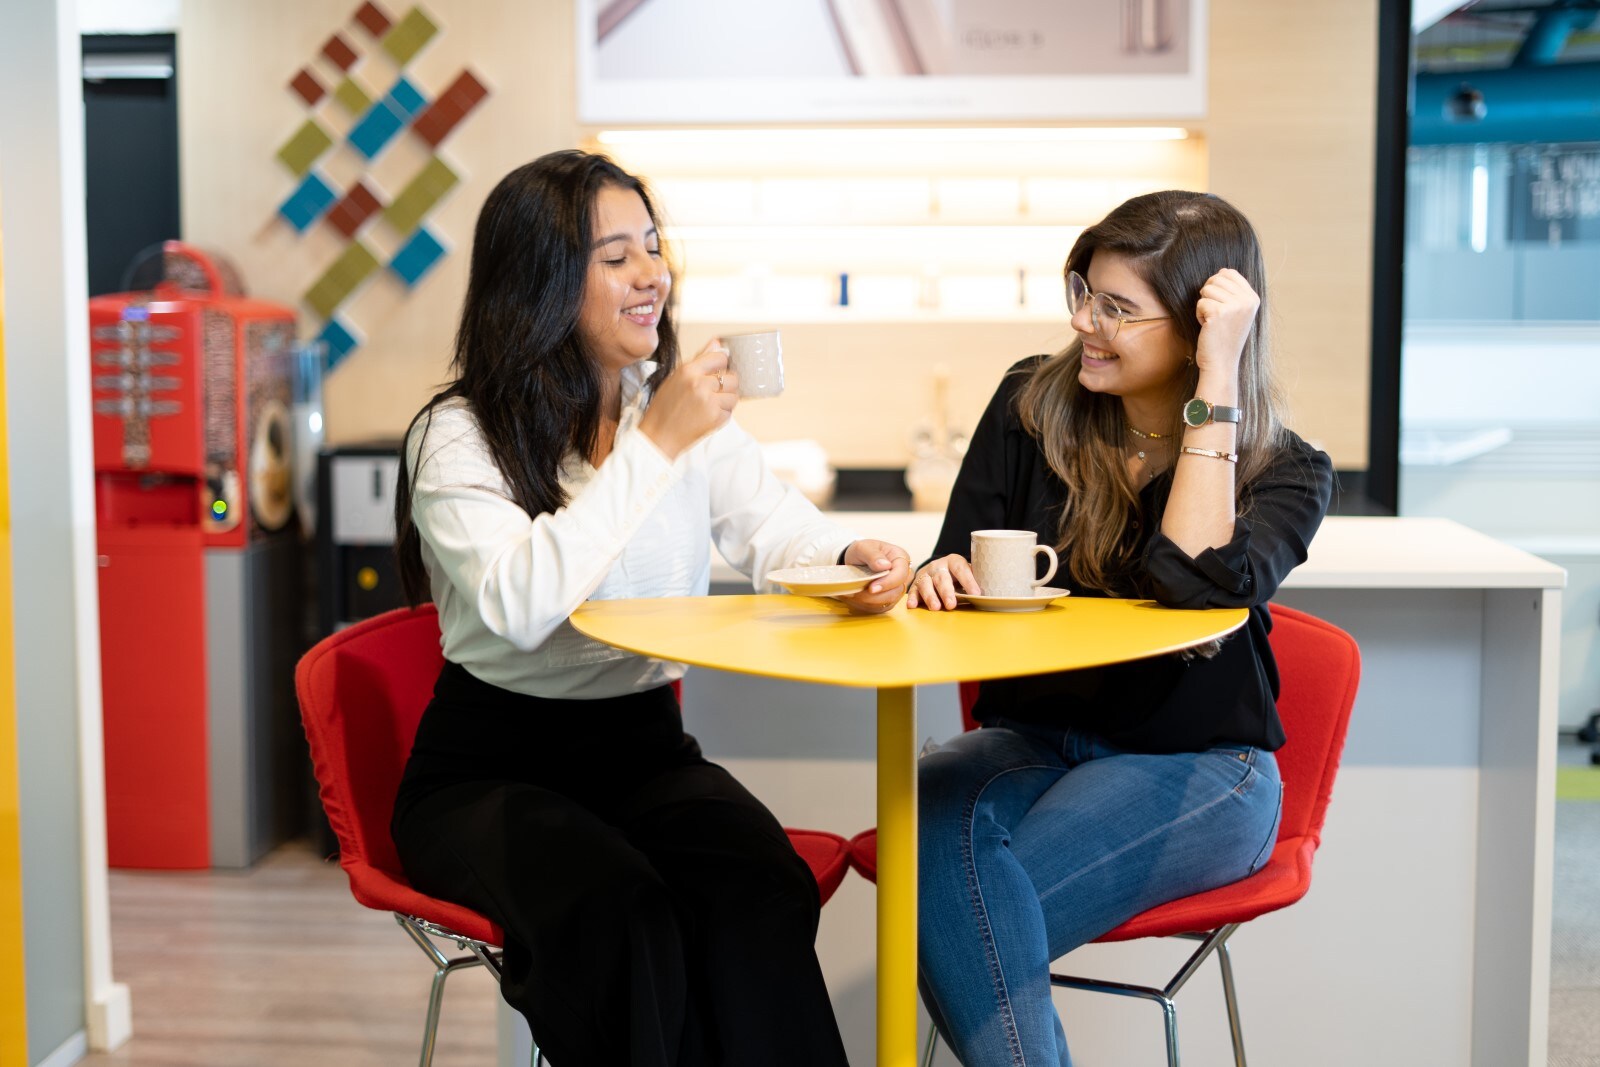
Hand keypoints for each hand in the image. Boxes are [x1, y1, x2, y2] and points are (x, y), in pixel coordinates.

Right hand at [638, 339, 738, 458]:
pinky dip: (722, 414)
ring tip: (709, 405)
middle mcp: (700, 384)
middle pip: (732, 377)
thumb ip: (699, 360)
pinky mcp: (715, 418)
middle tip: (713, 393)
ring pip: (734, 396)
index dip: (720, 366)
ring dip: (726, 401)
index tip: (716, 373)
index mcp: (688, 370)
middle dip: (726, 385)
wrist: (659, 436)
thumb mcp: (676, 378)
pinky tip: (707, 415)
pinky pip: (730, 411)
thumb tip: (717, 343)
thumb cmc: (664, 407)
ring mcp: (709, 401)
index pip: (720, 357)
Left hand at [833, 540, 913, 614]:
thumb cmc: (862, 551)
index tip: (871, 588)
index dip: (888, 583)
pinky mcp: (888, 599)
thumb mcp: (864, 547)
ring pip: (889, 602)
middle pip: (897, 591)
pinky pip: (881, 608)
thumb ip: (873, 555)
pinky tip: (856, 599)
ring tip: (854, 595)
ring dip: (870, 602)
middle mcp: (903, 575)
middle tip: (858, 594)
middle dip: (877, 596)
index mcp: (901, 559)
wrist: (855, 560)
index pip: (901, 574)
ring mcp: (896, 588)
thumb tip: (885, 565)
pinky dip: (867, 606)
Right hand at [906, 553, 979, 610]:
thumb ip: (976, 580)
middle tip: (951, 605)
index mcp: (953, 561)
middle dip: (946, 592)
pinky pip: (913, 591)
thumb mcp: (967, 573)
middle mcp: (938, 566)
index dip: (968, 581)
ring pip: (926, 584)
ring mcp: (925, 575)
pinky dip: (912, 598)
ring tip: (935, 608)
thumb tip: (991, 593)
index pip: (961, 569)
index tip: (976, 594)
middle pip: (942, 578)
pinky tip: (913, 605)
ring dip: (930, 596)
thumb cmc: (957, 576)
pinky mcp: (916, 584)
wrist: (938, 569)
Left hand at [1193, 268, 1259, 378]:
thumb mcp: (1237, 312)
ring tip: (1212, 321)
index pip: (1229, 272)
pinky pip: (1200, 303)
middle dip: (1208, 294)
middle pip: (1216, 278)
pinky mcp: (1219, 313)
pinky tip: (1207, 327)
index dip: (1216, 284)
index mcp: (1253, 298)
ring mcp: (1235, 306)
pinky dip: (1199, 315)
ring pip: (1207, 289)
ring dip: (1204, 305)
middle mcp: (1247, 301)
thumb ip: (1234, 293)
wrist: (1221, 363)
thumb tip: (1222, 271)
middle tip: (1213, 313)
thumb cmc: (1224, 338)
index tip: (1218, 302)